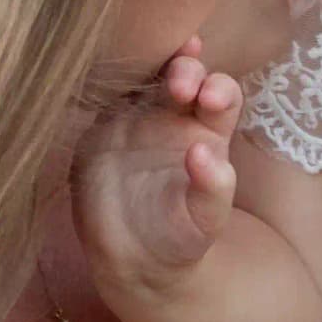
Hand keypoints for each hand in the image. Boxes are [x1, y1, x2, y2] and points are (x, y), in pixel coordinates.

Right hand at [68, 39, 242, 293]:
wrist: (134, 259)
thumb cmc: (181, 237)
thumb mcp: (205, 221)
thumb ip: (213, 190)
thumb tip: (204, 151)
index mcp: (208, 134)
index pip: (221, 98)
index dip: (219, 89)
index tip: (210, 99)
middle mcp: (174, 117)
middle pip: (184, 75)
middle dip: (185, 69)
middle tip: (180, 86)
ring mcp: (136, 118)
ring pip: (143, 76)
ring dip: (145, 63)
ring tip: (144, 64)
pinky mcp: (101, 129)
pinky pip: (103, 95)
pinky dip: (104, 80)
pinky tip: (100, 73)